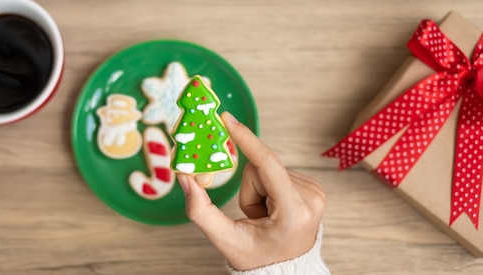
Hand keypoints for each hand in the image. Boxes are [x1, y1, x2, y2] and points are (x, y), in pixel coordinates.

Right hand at [177, 112, 325, 270]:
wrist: (286, 272)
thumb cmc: (255, 257)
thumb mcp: (225, 239)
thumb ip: (200, 210)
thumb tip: (185, 177)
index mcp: (293, 212)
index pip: (267, 164)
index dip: (245, 139)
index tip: (227, 119)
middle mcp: (311, 198)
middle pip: (261, 168)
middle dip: (249, 190)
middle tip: (254, 217)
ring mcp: (316, 192)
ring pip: (269, 169)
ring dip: (259, 191)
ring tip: (265, 217)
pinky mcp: (315, 188)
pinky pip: (279, 172)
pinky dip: (270, 190)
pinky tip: (275, 210)